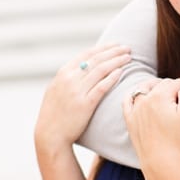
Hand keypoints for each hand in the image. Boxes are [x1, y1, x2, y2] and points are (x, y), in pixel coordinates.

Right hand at [34, 44, 130, 158]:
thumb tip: (85, 67)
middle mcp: (70, 79)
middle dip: (114, 52)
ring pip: (101, 70)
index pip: (87, 54)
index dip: (104, 47)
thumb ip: (70, 77)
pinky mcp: (85, 104)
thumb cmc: (55, 113)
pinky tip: (121, 72)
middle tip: (128, 48)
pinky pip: (101, 87)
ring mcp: (77, 91)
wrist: (50, 134)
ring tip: (129, 58)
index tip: (116, 44)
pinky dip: (112, 77)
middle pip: (96, 59)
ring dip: (117, 61)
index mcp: (63, 73)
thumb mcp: (57, 89)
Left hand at [122, 78, 179, 174]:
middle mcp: (144, 99)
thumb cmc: (177, 138)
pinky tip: (141, 96)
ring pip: (144, 88)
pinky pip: (128, 100)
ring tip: (164, 93)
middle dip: (174, 87)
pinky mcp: (130, 120)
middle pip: (162, 84)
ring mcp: (135, 109)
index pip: (177, 83)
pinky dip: (134, 94)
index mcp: (160, 96)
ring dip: (155, 87)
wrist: (161, 161)